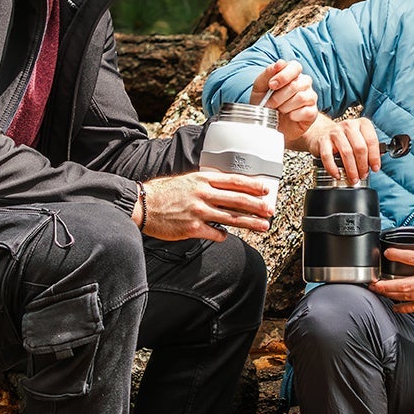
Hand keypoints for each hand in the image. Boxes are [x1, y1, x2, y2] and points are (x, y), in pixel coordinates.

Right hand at [138, 170, 275, 241]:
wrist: (143, 205)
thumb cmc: (164, 192)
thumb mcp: (187, 180)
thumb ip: (206, 183)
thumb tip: (227, 189)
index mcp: (202, 179)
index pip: (234, 181)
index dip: (252, 186)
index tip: (265, 190)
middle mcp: (203, 194)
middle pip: (237, 200)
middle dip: (257, 206)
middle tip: (270, 210)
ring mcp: (198, 212)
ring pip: (231, 218)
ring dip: (250, 222)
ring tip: (263, 226)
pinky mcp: (193, 228)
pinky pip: (216, 233)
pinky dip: (223, 234)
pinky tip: (225, 234)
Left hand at [249, 60, 318, 142]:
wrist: (270, 125)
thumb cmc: (266, 103)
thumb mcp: (260, 87)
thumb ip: (268, 73)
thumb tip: (279, 64)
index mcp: (292, 73)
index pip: (295, 66)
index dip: (283, 76)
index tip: (271, 85)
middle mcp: (304, 83)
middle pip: (296, 84)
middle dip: (279, 96)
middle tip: (270, 104)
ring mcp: (310, 97)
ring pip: (301, 98)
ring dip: (285, 107)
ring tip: (279, 111)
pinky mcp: (313, 112)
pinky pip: (307, 111)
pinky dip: (294, 116)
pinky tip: (289, 117)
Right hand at [294, 115, 381, 183]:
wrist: (321, 132)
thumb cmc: (345, 139)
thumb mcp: (359, 139)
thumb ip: (369, 149)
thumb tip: (375, 164)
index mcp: (362, 123)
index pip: (371, 140)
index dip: (374, 157)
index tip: (375, 168)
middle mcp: (349, 125)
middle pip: (360, 148)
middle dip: (363, 165)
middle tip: (363, 175)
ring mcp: (335, 132)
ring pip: (346, 153)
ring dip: (351, 169)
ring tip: (353, 178)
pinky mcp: (323, 140)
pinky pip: (328, 156)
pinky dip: (333, 168)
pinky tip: (337, 174)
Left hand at [367, 244, 413, 312]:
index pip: (413, 258)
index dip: (397, 255)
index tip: (387, 254)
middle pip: (404, 284)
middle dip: (386, 284)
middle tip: (373, 283)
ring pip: (408, 297)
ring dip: (391, 295)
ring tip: (379, 292)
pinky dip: (405, 308)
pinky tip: (395, 307)